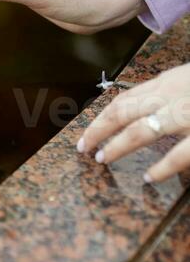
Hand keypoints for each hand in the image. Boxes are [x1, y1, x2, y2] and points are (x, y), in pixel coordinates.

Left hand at [78, 63, 189, 182]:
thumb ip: (172, 93)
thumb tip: (154, 111)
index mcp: (168, 83)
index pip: (125, 99)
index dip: (103, 116)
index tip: (88, 131)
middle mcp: (170, 96)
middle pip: (122, 112)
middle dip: (97, 130)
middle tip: (82, 146)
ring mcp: (184, 114)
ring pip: (139, 131)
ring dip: (116, 147)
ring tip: (102, 159)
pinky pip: (178, 155)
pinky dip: (162, 168)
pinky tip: (149, 178)